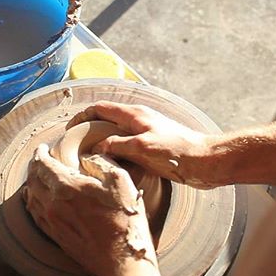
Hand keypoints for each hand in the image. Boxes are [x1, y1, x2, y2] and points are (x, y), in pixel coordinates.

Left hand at [22, 144, 161, 275]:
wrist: (120, 259)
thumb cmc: (124, 220)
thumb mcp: (120, 181)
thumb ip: (102, 163)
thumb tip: (89, 156)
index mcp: (67, 187)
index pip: (42, 164)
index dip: (40, 153)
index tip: (42, 147)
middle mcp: (53, 204)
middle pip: (33, 179)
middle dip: (34, 166)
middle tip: (39, 158)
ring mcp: (52, 222)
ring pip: (31, 197)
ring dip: (32, 183)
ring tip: (39, 176)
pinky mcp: (56, 235)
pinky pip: (36, 214)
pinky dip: (34, 201)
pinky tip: (40, 199)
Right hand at [67, 101, 221, 188]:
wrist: (205, 161)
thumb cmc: (178, 151)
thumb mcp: (142, 147)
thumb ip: (117, 145)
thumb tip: (97, 147)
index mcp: (134, 114)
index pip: (100, 108)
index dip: (83, 117)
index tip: (70, 130)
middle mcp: (138, 121)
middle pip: (107, 120)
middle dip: (90, 130)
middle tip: (76, 147)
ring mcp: (146, 133)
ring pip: (116, 134)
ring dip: (103, 143)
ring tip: (90, 159)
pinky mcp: (152, 146)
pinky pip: (127, 146)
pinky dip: (116, 153)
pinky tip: (113, 167)